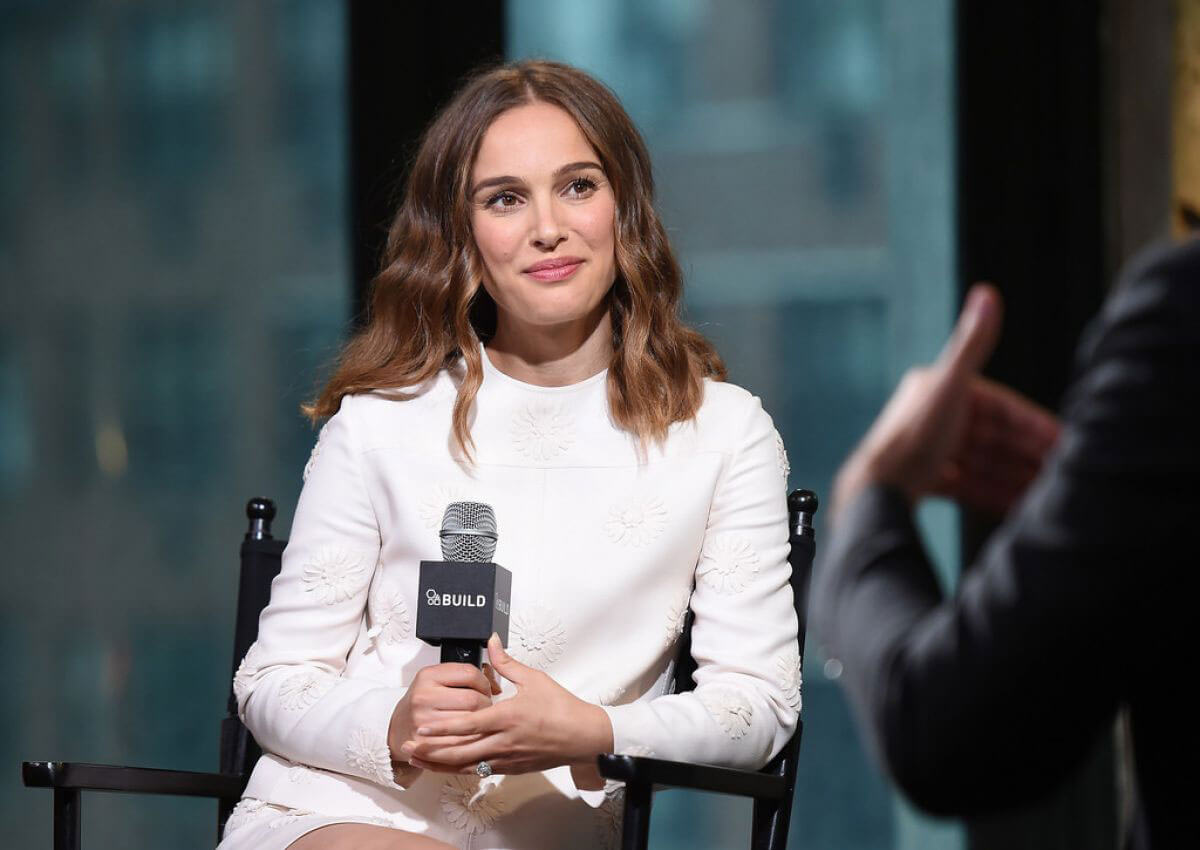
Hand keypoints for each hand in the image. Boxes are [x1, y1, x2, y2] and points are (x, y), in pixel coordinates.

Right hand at [388, 662, 500, 764]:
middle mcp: (424, 698)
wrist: (399, 728)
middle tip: (483, 706)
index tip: (485, 688)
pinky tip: (470, 734)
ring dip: (481, 722)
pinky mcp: (428, 745)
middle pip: (473, 699)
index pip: (469, 674)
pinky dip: (472, 739)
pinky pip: (463, 742)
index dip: (484, 682)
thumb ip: (462, 675)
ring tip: (476, 719)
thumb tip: (493, 681)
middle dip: (486, 703)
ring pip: (471, 722)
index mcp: (428, 677)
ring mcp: (425, 723)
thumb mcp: (436, 679)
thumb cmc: (422, 703)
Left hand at [399, 634, 613, 775]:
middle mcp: (503, 741)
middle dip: (431, 751)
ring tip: (420, 760)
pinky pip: (480, 770)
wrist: (582, 737)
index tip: (421, 727)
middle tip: (409, 747)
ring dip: (441, 764)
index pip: (467, 725)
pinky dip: (461, 769)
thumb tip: (491, 641)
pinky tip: (448, 766)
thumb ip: (507, 663)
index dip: (442, 728)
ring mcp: (506, 758)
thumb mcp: (534, 679)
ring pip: (467, 765)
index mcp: (506, 717)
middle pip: (460, 751)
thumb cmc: (561, 707)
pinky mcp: (511, 768)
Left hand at [831, 284, 1059, 522]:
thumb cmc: (914, 438)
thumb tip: (987, 292)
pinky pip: (966, 484)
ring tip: (1044, 490)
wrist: (877, 489)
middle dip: (1027, 453)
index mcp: (940, 390)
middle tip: (1060, 470)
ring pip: (981, 461)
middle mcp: (933, 416)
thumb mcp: (951, 387)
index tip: (1062, 440)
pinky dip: (991, 491)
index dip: (1032, 423)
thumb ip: (973, 345)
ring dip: (1013, 474)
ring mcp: (928, 450)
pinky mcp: (922, 479)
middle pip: (992, 436)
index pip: (999, 406)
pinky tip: (1015, 503)